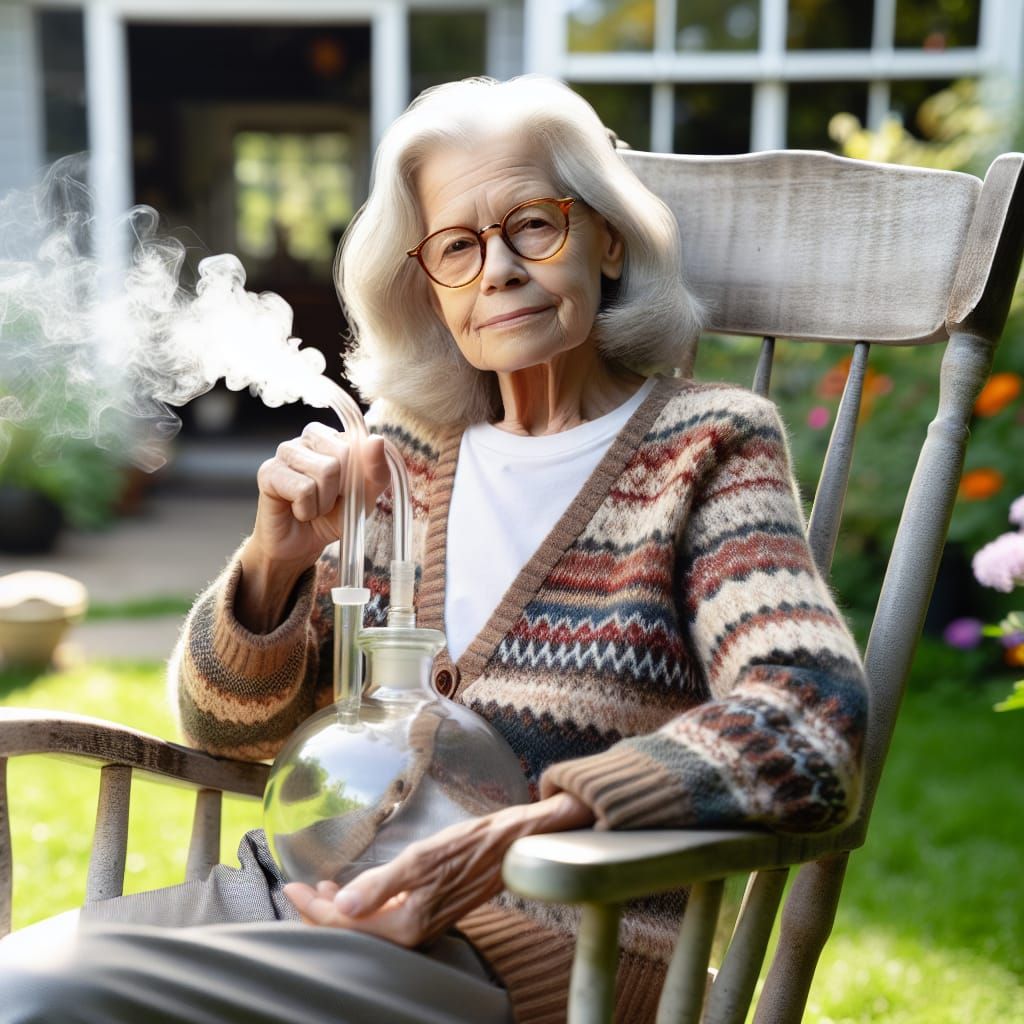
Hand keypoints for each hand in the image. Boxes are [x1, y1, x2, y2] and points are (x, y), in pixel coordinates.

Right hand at [236, 424, 389, 631]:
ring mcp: (286, 451)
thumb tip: (377, 440)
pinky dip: (307, 509)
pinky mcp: (268, 471)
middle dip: (344, 488)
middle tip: (330, 501)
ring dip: (325, 501)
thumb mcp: (365, 498)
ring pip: (326, 470)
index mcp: (334, 437)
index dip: (363, 475)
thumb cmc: (332, 516)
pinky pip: (303, 489)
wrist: (301, 546)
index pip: (362, 443)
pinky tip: (298, 511)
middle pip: (345, 453)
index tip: (351, 491)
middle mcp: (309, 437)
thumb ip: (377, 471)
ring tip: (314, 506)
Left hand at [284, 793, 594, 947]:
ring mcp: (422, 924)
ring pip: (370, 925)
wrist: (513, 843)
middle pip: (355, 931)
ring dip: (344, 909)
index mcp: (406, 924)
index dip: (316, 909)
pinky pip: (387, 917)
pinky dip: (366, 905)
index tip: (293, 887)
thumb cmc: (469, 845)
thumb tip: (344, 906)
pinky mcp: (430, 912)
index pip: (347, 924)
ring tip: (323, 888)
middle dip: (323, 913)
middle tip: (299, 890)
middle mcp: (412, 932)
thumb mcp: (421, 858)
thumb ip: (381, 885)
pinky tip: (359, 889)